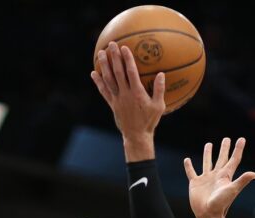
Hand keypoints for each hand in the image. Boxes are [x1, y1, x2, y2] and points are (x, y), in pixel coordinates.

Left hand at [90, 42, 165, 159]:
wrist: (136, 136)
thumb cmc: (150, 121)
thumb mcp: (159, 107)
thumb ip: (160, 90)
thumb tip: (161, 74)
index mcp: (137, 93)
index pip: (131, 72)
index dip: (127, 59)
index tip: (124, 48)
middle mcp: (125, 94)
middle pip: (117, 72)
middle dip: (114, 57)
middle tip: (111, 44)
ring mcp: (117, 99)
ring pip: (108, 80)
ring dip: (104, 66)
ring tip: (100, 53)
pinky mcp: (112, 104)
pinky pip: (103, 91)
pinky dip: (98, 82)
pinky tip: (93, 73)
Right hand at [184, 137, 254, 217]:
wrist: (208, 215)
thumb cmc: (221, 203)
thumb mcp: (232, 190)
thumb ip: (242, 180)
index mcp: (226, 176)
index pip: (233, 160)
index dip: (238, 149)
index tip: (242, 139)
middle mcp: (216, 176)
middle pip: (222, 159)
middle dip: (224, 149)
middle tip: (226, 139)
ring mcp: (206, 179)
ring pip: (207, 162)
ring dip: (208, 154)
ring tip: (209, 144)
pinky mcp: (195, 183)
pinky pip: (191, 172)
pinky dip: (188, 166)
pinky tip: (187, 160)